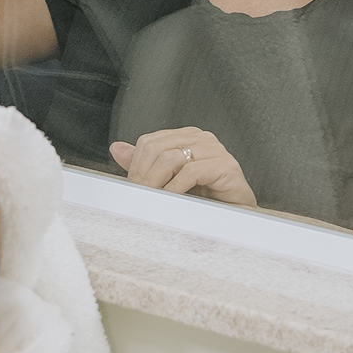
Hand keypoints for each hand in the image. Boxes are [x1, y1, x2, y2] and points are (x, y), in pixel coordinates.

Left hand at [109, 127, 257, 205]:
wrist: (236, 215)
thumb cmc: (206, 197)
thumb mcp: (168, 179)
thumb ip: (143, 163)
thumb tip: (117, 148)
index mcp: (186, 137)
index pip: (149, 142)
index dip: (137, 166)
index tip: (134, 187)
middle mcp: (200, 138)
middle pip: (158, 149)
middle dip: (146, 176)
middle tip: (142, 195)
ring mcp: (214, 150)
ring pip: (172, 158)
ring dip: (158, 183)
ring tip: (155, 199)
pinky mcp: (225, 165)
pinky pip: (191, 172)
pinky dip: (176, 187)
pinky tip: (172, 198)